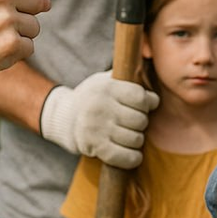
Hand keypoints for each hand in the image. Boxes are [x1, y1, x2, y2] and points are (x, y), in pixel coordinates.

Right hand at [39, 70, 158, 167]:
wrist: (65, 118)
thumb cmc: (94, 97)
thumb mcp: (105, 80)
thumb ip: (126, 75)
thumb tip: (151, 59)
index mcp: (106, 88)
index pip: (141, 97)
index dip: (149, 102)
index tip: (147, 104)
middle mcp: (101, 107)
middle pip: (141, 120)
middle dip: (141, 122)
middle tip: (132, 121)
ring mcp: (97, 129)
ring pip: (136, 139)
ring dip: (136, 140)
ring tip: (128, 134)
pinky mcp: (95, 148)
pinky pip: (125, 157)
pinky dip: (133, 158)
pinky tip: (132, 154)